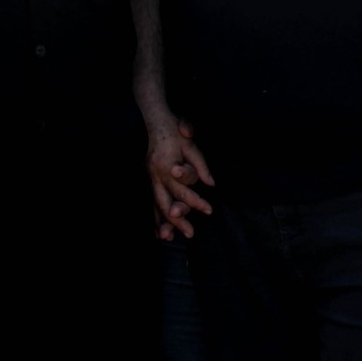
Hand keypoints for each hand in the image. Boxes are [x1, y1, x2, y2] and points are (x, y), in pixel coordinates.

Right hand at [146, 116, 213, 239]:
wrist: (156, 122)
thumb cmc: (176, 133)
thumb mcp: (191, 144)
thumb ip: (200, 165)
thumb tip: (211, 183)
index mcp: (167, 167)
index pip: (183, 189)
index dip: (196, 200)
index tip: (209, 210)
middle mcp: (156, 175)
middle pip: (166, 202)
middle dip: (178, 220)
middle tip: (190, 234)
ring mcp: (150, 179)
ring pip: (156, 204)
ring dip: (163, 222)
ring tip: (169, 238)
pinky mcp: (149, 180)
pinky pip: (151, 201)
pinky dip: (154, 216)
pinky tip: (157, 230)